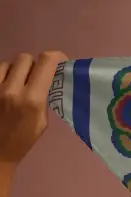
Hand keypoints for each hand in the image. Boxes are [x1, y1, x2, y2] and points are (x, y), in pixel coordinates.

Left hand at [0, 51, 66, 168]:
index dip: (56, 56)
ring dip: (15, 70)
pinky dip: (2, 75)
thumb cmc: (23, 140)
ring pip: (8, 63)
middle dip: (33, 64)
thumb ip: (42, 97)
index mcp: (32, 100)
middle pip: (25, 58)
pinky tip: (5, 87)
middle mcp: (12, 90)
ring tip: (17, 84)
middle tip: (35, 76)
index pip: (46, 62)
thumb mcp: (41, 121)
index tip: (59, 62)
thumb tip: (46, 78)